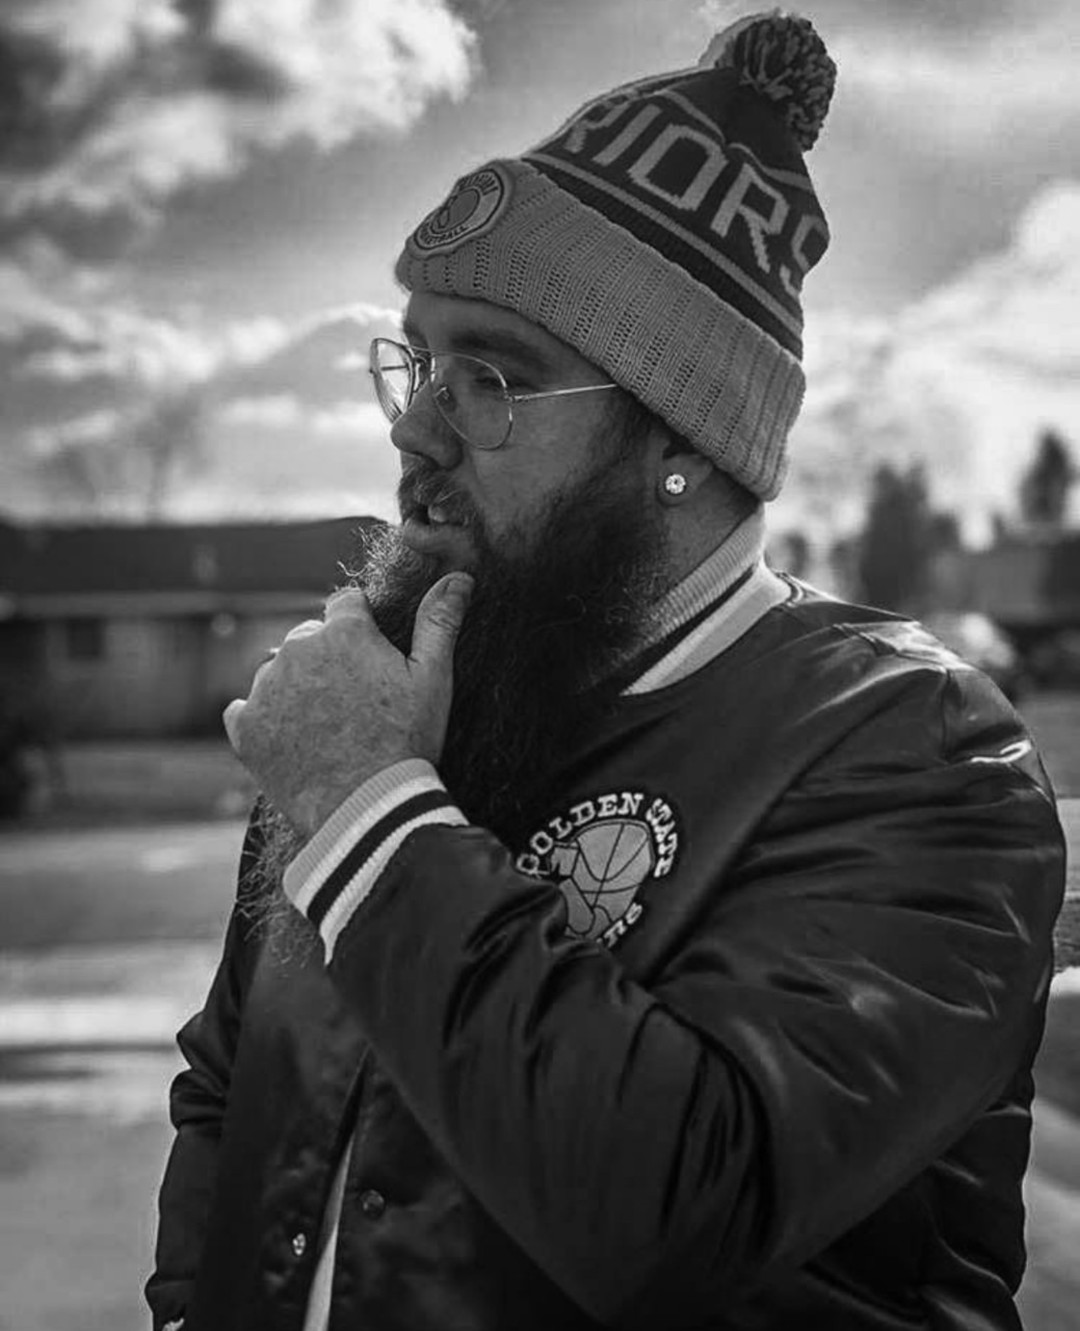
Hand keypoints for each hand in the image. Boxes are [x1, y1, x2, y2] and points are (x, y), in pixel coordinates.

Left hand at [223, 573, 472, 836]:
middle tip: (354, 702)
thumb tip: (460, 577)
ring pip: (278, 672)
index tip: (372, 658)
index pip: (345, 603)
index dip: (361, 628)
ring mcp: (266, 689)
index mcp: (344, 632)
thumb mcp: (433, 680)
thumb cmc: (407, 743)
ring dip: (295, 687)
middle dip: (327, 657)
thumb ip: (439, 622)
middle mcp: (297, 650)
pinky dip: (264, 720)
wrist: (365, 810)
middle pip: (309, 636)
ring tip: (326, 727)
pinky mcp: (245, 727)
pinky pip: (245, 709)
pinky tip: (293, 742)